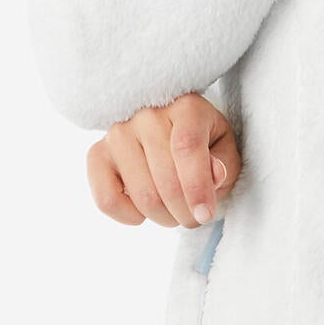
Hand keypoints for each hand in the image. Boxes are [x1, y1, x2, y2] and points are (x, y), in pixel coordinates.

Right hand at [86, 91, 240, 229]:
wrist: (171, 131)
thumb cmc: (204, 143)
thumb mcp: (224, 150)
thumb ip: (225, 163)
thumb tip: (216, 174)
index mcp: (186, 107)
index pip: (186, 148)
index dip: (197, 187)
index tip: (205, 215)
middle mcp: (147, 115)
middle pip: (166, 180)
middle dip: (185, 212)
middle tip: (194, 217)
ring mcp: (118, 133)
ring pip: (142, 195)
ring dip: (164, 217)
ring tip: (174, 212)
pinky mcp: (98, 153)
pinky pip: (106, 199)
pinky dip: (129, 217)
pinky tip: (143, 212)